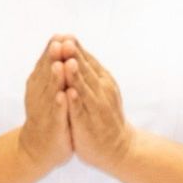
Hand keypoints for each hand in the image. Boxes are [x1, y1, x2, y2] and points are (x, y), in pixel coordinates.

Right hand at [18, 36, 72, 171]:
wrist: (37, 148)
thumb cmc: (46, 114)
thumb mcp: (46, 89)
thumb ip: (50, 68)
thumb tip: (57, 42)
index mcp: (38, 84)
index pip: (46, 63)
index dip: (53, 50)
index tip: (61, 35)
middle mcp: (39, 95)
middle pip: (47, 74)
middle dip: (53, 58)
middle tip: (59, 43)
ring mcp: (45, 110)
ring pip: (50, 92)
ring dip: (55, 79)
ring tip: (60, 65)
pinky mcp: (53, 126)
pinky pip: (56, 114)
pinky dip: (59, 105)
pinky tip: (64, 96)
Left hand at [60, 39, 133, 174]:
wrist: (118, 147)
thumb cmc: (103, 115)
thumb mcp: (98, 88)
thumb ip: (87, 70)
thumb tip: (74, 45)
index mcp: (102, 81)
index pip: (87, 61)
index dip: (75, 49)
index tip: (64, 35)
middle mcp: (102, 92)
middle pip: (86, 71)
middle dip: (75, 57)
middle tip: (65, 41)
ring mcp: (97, 108)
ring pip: (85, 89)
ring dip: (76, 76)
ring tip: (68, 63)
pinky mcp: (90, 124)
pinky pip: (82, 112)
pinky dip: (76, 102)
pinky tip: (69, 93)